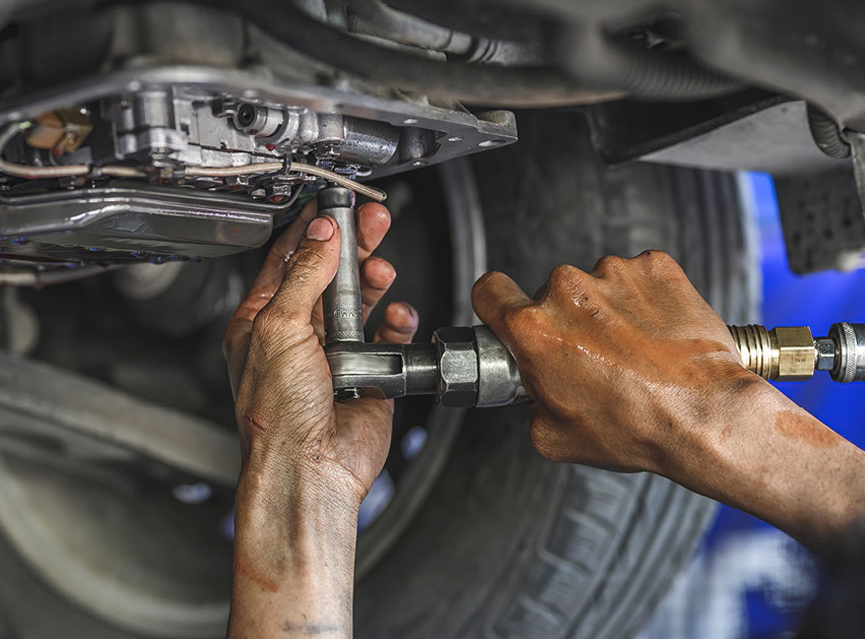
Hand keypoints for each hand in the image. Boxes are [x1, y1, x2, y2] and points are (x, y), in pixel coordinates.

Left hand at [223, 199, 418, 506]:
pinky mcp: (367, 373)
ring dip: (373, 282)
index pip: (286, 261)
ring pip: (360, 303)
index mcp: (262, 322)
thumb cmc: (278, 417)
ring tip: (382, 268)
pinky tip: (395, 316)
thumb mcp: (280, 329)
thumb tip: (320, 236)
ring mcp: (333, 355)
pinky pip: (387, 337)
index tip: (331, 207)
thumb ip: (303, 275)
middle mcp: (297, 336)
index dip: (310, 231)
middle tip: (372, 222)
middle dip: (351, 247)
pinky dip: (395, 322)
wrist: (311, 469)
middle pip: (328, 275)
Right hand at [472, 250, 758, 473]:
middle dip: (566, 322)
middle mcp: (568, 291)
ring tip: (636, 350)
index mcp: (535, 329)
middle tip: (594, 358)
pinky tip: (657, 333)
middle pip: (550, 295)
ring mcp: (614, 273)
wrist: (707, 415)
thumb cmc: (637, 427)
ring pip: (596, 285)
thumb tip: (535, 387)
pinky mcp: (655, 266)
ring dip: (607, 310)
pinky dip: (644, 299)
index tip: (507, 312)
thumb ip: (529, 400)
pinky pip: (637, 277)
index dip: (495, 304)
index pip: (488, 290)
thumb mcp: (554, 436)